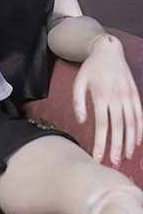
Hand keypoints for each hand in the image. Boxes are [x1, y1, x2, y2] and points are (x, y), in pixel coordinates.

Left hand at [73, 34, 142, 166]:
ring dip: (129, 141)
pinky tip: (136, 142)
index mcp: (101, 95)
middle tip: (113, 163)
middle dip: (116, 147)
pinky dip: (140, 129)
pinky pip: (139, 114)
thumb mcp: (78, 82)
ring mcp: (128, 95)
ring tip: (125, 157)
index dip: (101, 143)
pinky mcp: (135, 94)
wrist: (108, 50)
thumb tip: (82, 122)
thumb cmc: (90, 68)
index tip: (97, 158)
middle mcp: (117, 96)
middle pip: (118, 127)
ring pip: (132, 123)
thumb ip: (78, 102)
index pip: (102, 125)